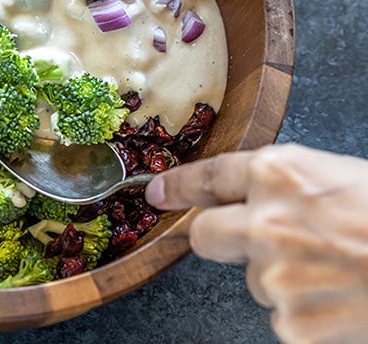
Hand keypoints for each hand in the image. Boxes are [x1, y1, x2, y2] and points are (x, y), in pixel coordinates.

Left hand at [145, 144, 367, 343]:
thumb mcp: (335, 178)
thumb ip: (284, 187)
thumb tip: (251, 200)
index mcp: (277, 174)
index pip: (208, 176)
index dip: (178, 186)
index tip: (157, 194)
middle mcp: (265, 220)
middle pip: (203, 234)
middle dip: (213, 237)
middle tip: (250, 243)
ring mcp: (275, 275)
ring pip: (255, 281)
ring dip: (283, 279)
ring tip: (335, 271)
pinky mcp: (292, 324)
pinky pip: (285, 318)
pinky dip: (307, 314)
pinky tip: (341, 300)